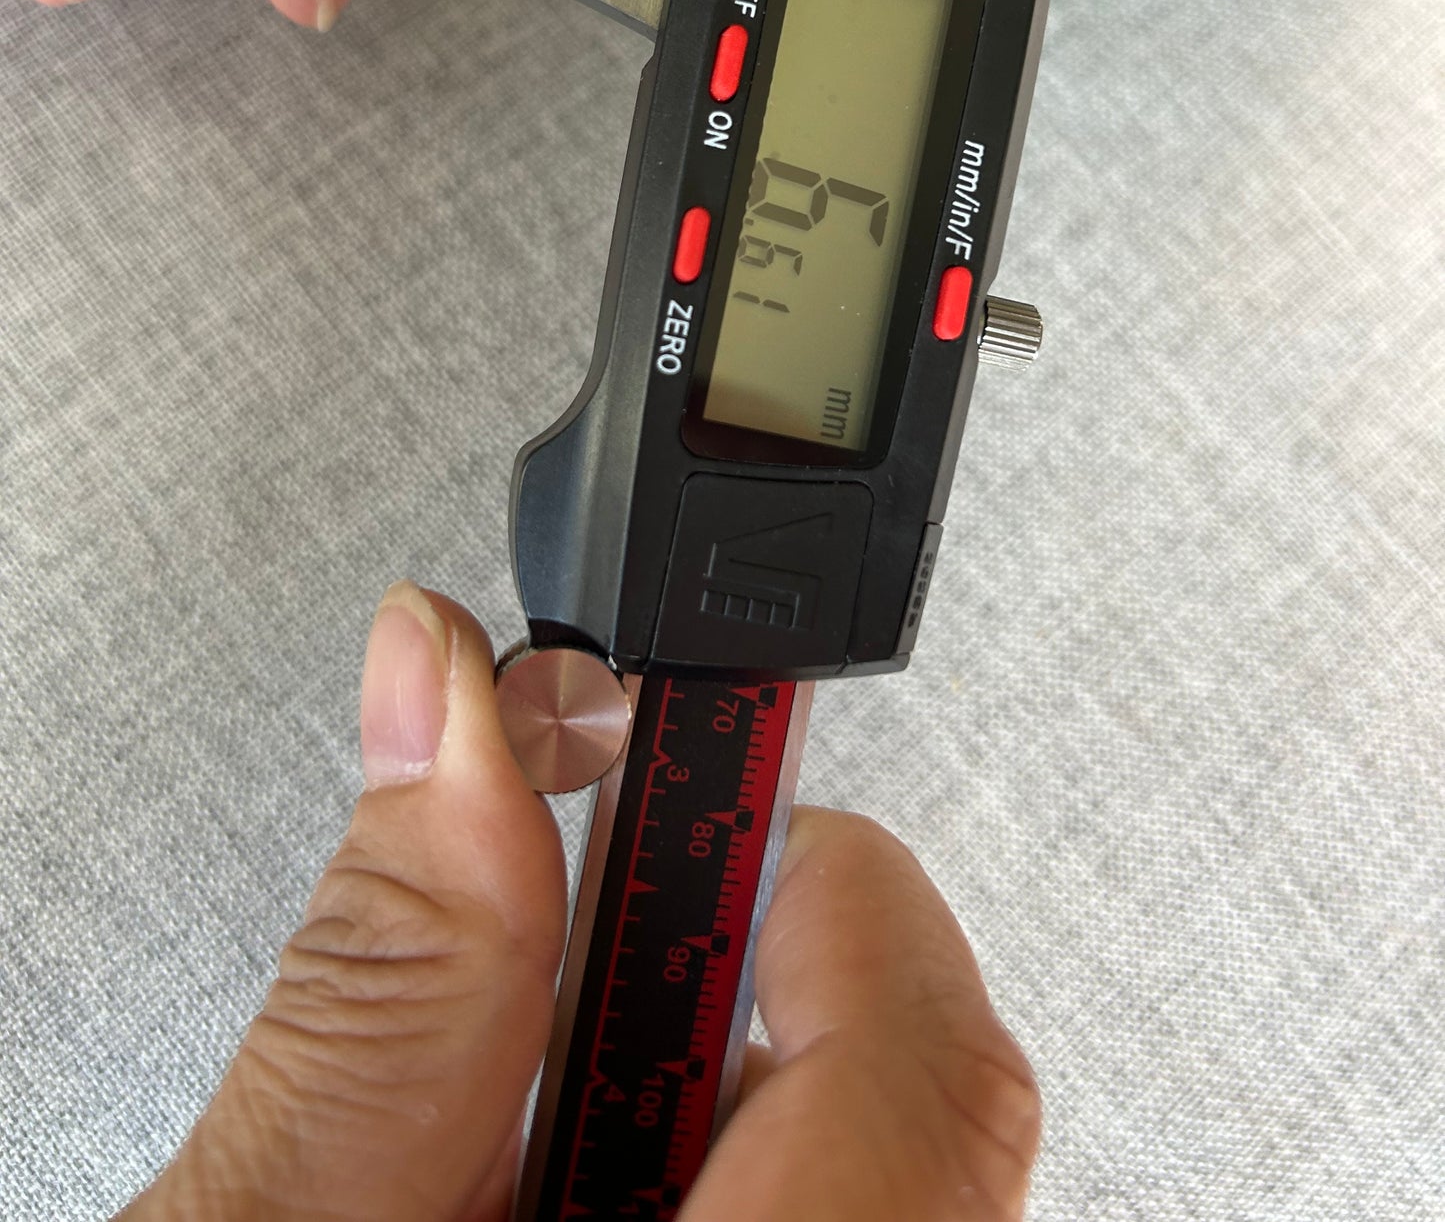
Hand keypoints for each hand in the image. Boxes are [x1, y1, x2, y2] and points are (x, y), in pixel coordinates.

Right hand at [120, 583, 1039, 1220]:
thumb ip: (390, 974)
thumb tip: (446, 696)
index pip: (929, 1068)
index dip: (819, 880)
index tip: (696, 796)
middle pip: (926, 1125)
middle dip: (735, 1008)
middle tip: (569, 997)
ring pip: (880, 1192)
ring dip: (715, 1114)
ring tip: (531, 1154)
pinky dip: (709, 1187)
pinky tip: (579, 1211)